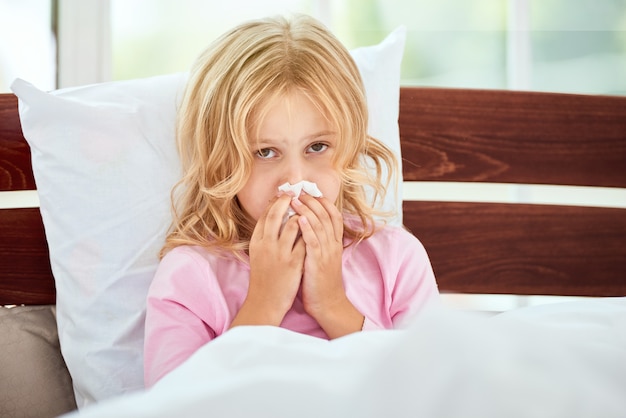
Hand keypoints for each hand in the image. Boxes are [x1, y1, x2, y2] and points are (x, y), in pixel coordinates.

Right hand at [230, 194, 304, 327]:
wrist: (265, 302)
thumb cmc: (263, 279)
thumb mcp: (259, 255)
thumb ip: (265, 239)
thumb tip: (273, 221)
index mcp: (256, 243)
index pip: (264, 216)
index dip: (274, 202)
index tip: (282, 193)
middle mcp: (265, 245)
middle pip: (274, 215)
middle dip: (285, 201)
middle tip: (294, 191)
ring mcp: (279, 254)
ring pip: (291, 225)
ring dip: (301, 213)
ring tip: (307, 206)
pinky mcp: (292, 264)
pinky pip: (304, 242)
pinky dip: (310, 232)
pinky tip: (316, 226)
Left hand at [291, 194, 363, 337]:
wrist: (327, 304)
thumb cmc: (320, 281)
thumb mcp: (322, 258)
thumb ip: (317, 242)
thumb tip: (306, 226)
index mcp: (334, 243)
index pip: (333, 215)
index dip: (323, 202)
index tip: (311, 192)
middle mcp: (333, 245)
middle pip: (326, 216)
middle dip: (313, 201)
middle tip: (299, 191)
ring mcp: (327, 253)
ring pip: (320, 225)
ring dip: (307, 211)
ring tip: (295, 200)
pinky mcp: (318, 262)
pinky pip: (313, 242)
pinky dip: (307, 228)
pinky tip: (299, 219)